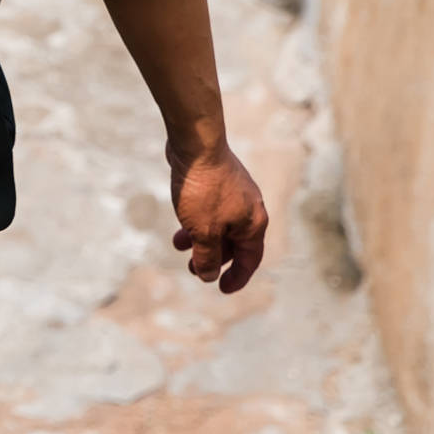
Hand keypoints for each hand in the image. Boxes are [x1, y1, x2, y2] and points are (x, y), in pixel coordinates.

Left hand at [169, 139, 267, 292]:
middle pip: (234, 243)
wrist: (196, 144)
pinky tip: (181, 220)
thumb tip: (207, 275)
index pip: (250, 260)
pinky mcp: (220, 180)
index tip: (221, 289)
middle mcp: (250, 208)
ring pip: (220, 224)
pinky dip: (198, 219)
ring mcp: (236, 192)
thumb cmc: (203, 190)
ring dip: (201, 238)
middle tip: (192, 268)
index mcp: (254, 224)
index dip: (237, 278)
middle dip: (213, 258)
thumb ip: (207, 256)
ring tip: (179, 245)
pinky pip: (212, 209)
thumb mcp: (203, 231)